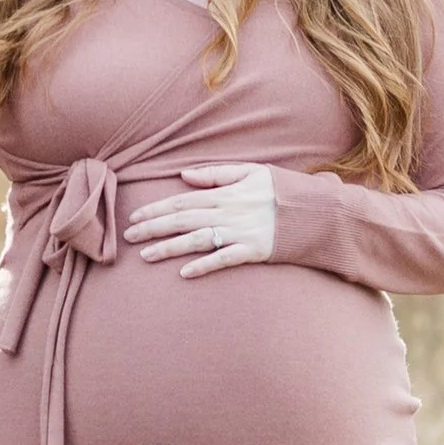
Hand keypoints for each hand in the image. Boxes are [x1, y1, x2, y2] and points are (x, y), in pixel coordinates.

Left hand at [123, 161, 275, 276]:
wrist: (314, 210)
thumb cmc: (280, 190)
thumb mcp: (250, 171)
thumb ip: (216, 173)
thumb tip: (183, 176)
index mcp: (225, 193)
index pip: (182, 200)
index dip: (157, 208)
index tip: (135, 216)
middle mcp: (228, 212)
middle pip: (183, 220)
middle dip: (153, 228)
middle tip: (129, 236)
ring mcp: (240, 233)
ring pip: (197, 240)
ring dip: (169, 248)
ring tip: (146, 256)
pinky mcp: (253, 251)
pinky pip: (224, 259)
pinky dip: (204, 265)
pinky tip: (185, 273)